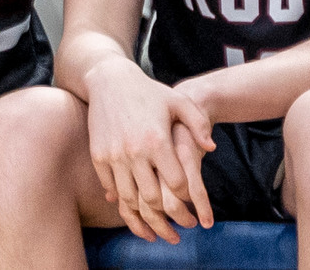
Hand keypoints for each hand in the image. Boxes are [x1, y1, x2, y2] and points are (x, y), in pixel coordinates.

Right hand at [83, 59, 216, 242]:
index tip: (193, 202)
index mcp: (157, 140)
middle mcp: (133, 151)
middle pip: (151, 197)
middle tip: (180, 227)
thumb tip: (211, 148)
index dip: (186, 196)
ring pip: (128, 198)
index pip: (175, 181)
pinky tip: (133, 208)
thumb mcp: (179, 102)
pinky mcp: (98, 157)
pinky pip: (110, 188)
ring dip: (143, 215)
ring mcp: (113, 156)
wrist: (110, 81)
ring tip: (156, 227)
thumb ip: (199, 124)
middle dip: (167, 216)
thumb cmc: (150, 92)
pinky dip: (121, 201)